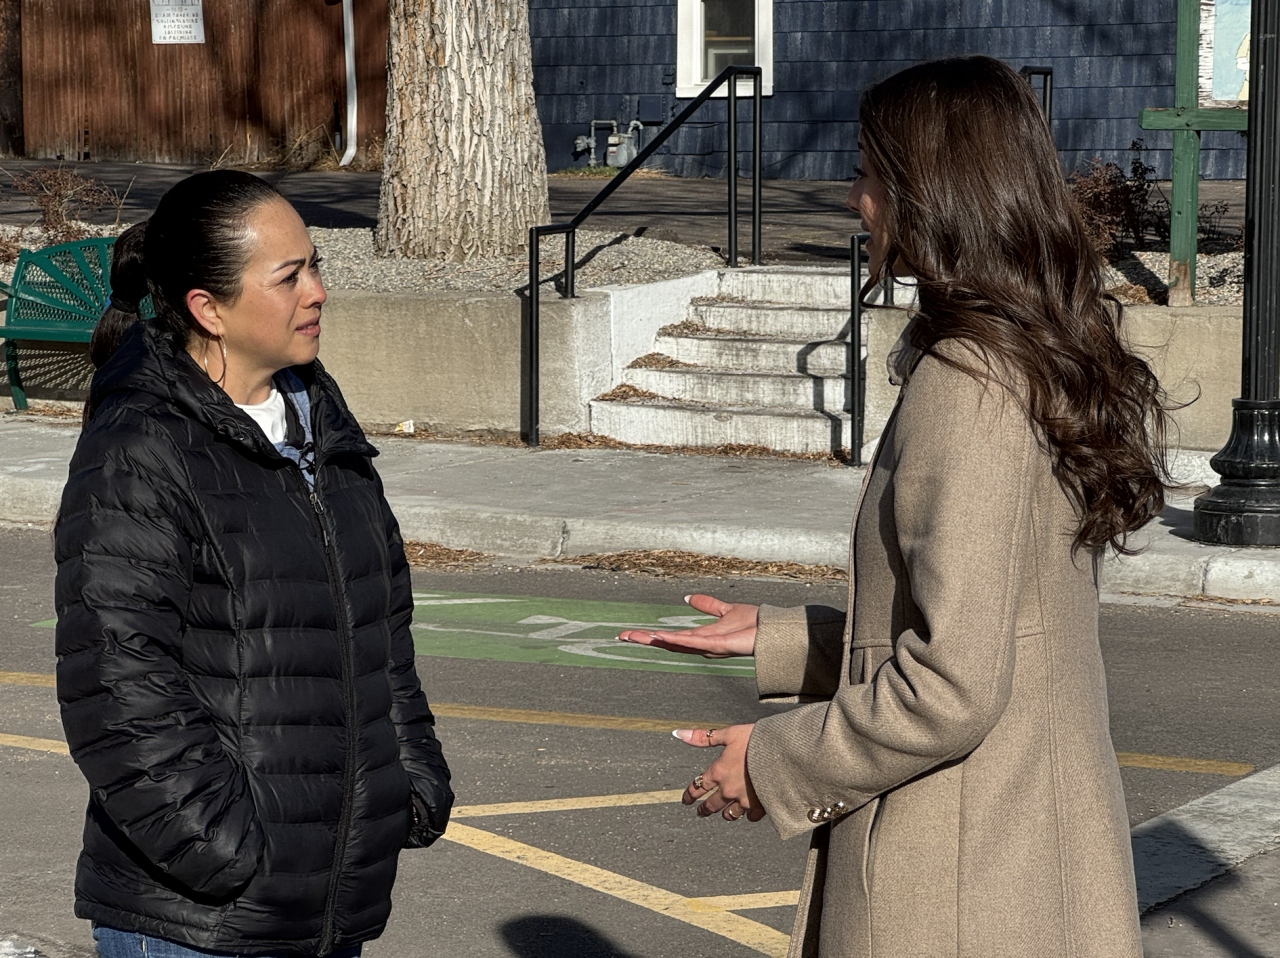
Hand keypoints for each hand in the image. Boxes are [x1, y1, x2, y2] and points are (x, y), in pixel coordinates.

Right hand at [617, 594, 757, 657]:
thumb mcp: (725, 609)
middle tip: (623, 636)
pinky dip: (677, 640)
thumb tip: (688, 598)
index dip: (650, 635)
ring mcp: (708, 647)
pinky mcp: (718, 646)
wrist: (772, 630)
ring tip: (636, 636)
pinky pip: (694, 642)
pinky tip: (661, 636)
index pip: (671, 636)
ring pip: (676, 643)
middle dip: (645, 639)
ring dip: (656, 640)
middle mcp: (701, 644)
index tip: (630, 634)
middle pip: (668, 642)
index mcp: (701, 636)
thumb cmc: (754, 624)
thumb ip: (707, 605)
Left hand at [676, 725, 764, 821]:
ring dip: (726, 814)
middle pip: (711, 805)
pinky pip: (752, 816)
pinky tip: (750, 813)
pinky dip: (749, 815)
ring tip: (725, 815)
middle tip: (701, 812)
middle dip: (704, 809)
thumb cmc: (757, 741)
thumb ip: (703, 737)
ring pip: (730, 814)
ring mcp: (744, 800)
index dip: (689, 795)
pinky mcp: (761, 806)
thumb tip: (679, 734)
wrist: (784, 753)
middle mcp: (728, 789)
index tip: (686, 800)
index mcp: (719, 772)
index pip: (698, 787)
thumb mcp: (728, 734)